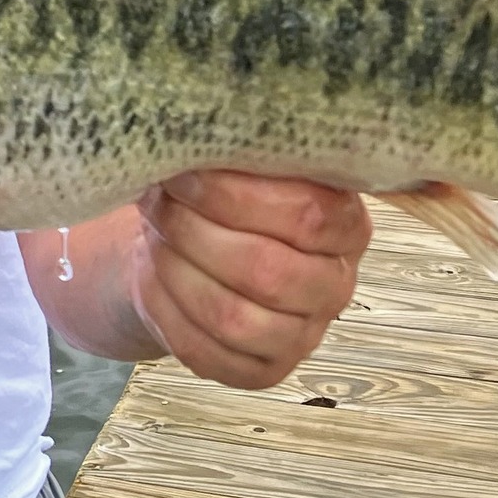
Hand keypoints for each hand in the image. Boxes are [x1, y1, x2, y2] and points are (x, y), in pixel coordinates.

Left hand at [129, 169, 371, 388]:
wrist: (197, 248)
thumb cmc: (227, 195)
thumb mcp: (245, 163)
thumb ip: (243, 149)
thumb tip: (204, 126)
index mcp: (347, 225)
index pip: (308, 215)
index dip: (235, 195)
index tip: (184, 172)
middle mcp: (335, 286)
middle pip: (267, 270)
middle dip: (197, 232)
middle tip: (157, 201)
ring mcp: (302, 336)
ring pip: (234, 318)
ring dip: (179, 271)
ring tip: (151, 236)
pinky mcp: (263, 371)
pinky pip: (207, 353)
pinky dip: (167, 311)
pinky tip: (151, 275)